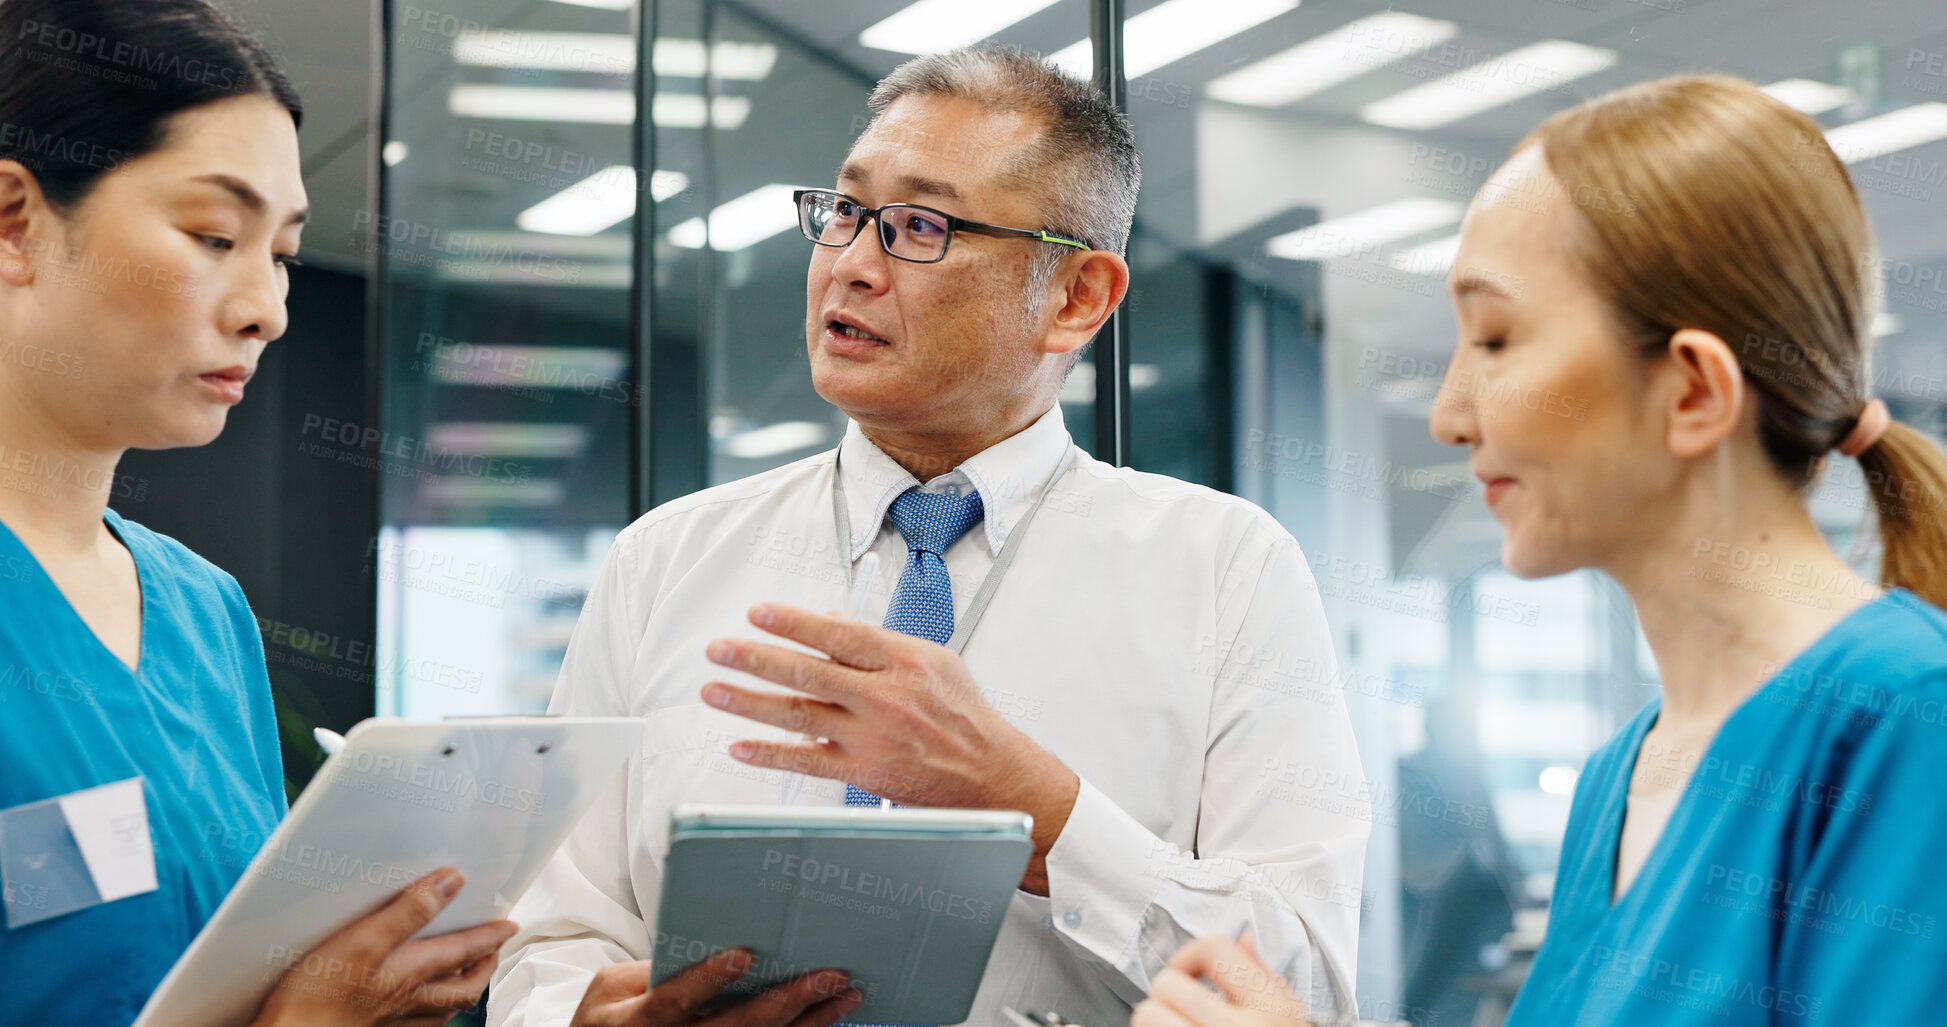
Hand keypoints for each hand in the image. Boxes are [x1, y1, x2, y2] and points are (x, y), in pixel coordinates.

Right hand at [251, 867, 516, 1026]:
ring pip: (442, 1011)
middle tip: (494, 951)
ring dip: (460, 992)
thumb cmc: (317, 996)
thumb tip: (452, 882)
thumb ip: (409, 911)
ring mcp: (393, 1022)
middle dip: (484, 967)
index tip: (509, 922)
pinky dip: (429, 1017)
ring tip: (467, 977)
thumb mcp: (363, 939)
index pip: (466, 949)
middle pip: (463, 988)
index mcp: (412, 972)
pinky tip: (420, 1011)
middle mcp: (409, 1000)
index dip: (491, 934)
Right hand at [566, 947, 861, 1026]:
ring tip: (846, 995)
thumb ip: (651, 970)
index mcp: (640, 1020)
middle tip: (831, 975)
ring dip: (810, 1023)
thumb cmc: (605, 1020)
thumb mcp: (609, 989)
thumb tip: (710, 942)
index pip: (676, 999)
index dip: (709, 979)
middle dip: (788, 1001)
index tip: (745, 954)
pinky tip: (829, 1019)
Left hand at [700, 602, 1079, 893]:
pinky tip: (740, 746)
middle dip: (756, 658)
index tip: (758, 613)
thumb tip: (831, 620)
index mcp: (902, 662)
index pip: (838, 634)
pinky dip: (770, 754)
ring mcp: (870, 737)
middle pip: (808, 673)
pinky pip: (806, 761)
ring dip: (750, 702)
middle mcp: (884, 698)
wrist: (992, 775)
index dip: (793, 622)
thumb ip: (879, 643)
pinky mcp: (863, 772)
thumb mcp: (934, 662)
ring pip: (799, 715)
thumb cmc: (965, 717)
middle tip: (720, 649)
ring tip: (715, 690)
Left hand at [1132, 934, 1310, 1026]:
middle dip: (1168, 998)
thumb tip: (1242, 942)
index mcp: (1272, 1008)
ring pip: (1147, 1018)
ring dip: (1157, 1024)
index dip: (1190, 956)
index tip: (1189, 972)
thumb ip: (1265, 980)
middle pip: (1166, 985)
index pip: (1213, 948)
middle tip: (1181, 1013)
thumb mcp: (1291, 1019)